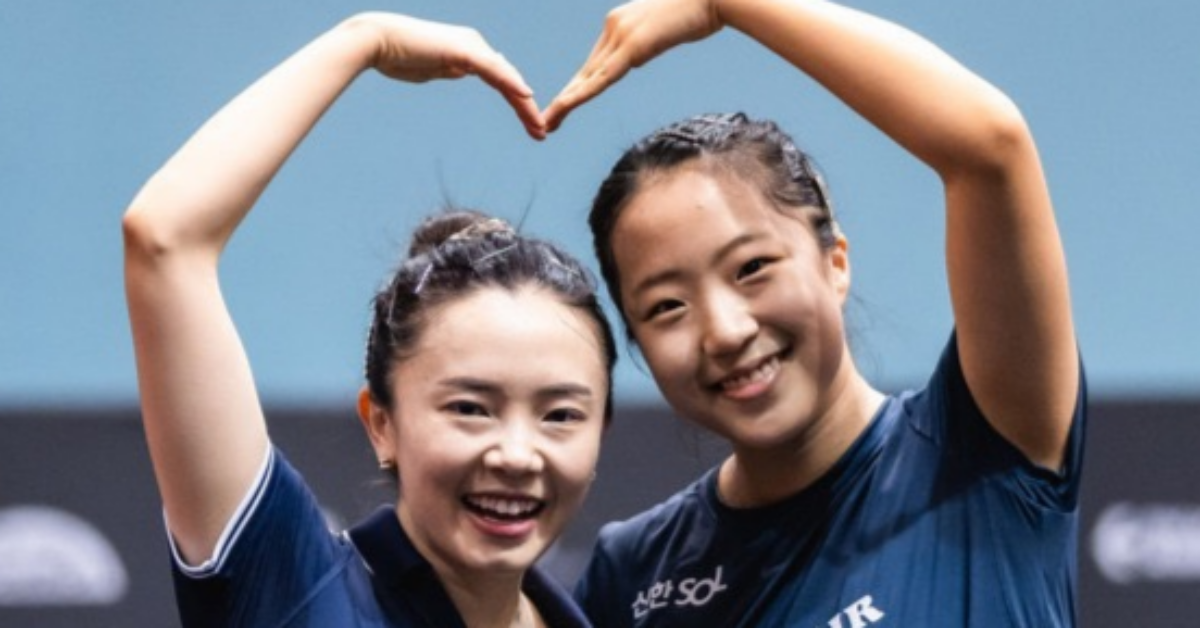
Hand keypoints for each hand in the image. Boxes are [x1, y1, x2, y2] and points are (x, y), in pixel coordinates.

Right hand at [351, 12, 545, 138]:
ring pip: (506, 78)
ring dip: (524, 104)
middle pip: (509, 81)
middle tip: (542, 133)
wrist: (377, 42)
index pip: (501, 81)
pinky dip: (511, 83)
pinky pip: (493, 70)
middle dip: (526, 109)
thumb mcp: (431, 68)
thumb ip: (449, 69)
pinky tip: (527, 96)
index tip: (530, 127)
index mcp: (470, 52)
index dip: (517, 104)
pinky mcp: (464, 49)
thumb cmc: (398, 56)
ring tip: (539, 126)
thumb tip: (460, 72)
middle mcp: (476, 46)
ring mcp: (471, 46)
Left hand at [542, 0, 721, 132]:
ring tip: (548, 122)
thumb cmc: (699, 10)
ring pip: (588, 77)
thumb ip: (647, 39)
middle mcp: (613, 27)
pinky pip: (603, 77)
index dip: (579, 85)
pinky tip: (565, 106)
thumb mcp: (665, 29)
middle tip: (546, 120)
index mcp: (619, 22)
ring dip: (566, 102)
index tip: (565, 103)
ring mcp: (621, 35)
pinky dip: (582, 94)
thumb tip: (642, 51)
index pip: (595, 62)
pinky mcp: (633, 46)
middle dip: (566, 98)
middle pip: (585, 71)